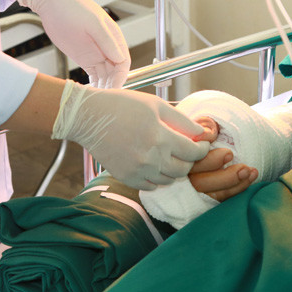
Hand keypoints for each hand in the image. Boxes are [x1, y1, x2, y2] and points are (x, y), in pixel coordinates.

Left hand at [17, 0, 129, 88]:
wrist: (53, 3)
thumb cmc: (73, 7)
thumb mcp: (92, 23)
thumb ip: (106, 40)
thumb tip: (120, 57)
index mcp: (114, 38)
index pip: (123, 62)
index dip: (120, 77)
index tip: (114, 89)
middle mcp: (108, 48)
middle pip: (115, 72)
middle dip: (111, 86)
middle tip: (103, 99)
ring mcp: (96, 54)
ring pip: (105, 76)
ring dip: (103, 88)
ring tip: (96, 99)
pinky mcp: (85, 59)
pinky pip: (94, 76)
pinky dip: (94, 85)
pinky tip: (90, 94)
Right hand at [52, 81, 209, 189]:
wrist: (89, 117)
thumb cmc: (122, 105)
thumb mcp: (155, 104)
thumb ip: (181, 120)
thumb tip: (201, 132)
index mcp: (160, 137)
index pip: (193, 152)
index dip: (202, 149)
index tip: (202, 144)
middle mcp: (150, 158)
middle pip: (183, 170)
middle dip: (190, 160)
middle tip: (186, 150)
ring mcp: (137, 170)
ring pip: (168, 180)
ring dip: (174, 170)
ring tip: (168, 156)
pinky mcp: (126, 177)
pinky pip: (151, 186)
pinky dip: (157, 178)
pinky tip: (153, 164)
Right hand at [187, 117, 257, 201]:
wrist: (212, 138)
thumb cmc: (205, 130)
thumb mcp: (204, 122)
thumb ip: (205, 124)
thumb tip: (208, 134)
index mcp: (179, 155)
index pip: (190, 164)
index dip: (211, 162)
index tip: (230, 153)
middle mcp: (182, 174)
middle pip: (199, 183)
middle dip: (225, 178)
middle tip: (244, 168)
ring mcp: (193, 187)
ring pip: (210, 194)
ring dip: (234, 184)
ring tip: (250, 172)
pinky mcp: (205, 195)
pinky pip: (219, 198)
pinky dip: (237, 189)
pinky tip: (250, 178)